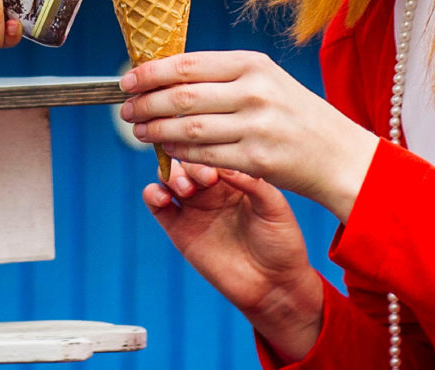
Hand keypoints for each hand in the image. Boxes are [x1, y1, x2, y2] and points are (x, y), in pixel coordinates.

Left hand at [120, 50, 379, 219]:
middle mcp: (255, 91)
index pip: (189, 64)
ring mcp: (256, 126)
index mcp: (254, 64)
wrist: (339, 153)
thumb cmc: (297, 115)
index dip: (151, 73)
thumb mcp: (268, 81)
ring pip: (188, 127)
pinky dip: (178, 152)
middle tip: (126, 109)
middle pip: (182, 96)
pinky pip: (203, 156)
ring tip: (139, 130)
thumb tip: (169, 75)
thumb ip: (225, 77)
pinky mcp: (256, 160)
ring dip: (155, 129)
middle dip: (146, 103)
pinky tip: (166, 149)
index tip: (128, 80)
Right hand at [144, 162, 323, 359]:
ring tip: (185, 189)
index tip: (220, 164)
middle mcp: (215, 187)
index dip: (212, 150)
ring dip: (171, 175)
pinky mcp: (180, 230)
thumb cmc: (281, 242)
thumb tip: (227, 165)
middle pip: (190, 159)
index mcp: (238, 175)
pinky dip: (153, 194)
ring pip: (171, 177)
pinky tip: (162, 197)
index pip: (216, 150)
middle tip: (206, 179)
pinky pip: (159, 206)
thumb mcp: (274, 207)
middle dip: (192, 163)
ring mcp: (196, 207)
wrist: (273, 283)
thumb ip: (253, 184)